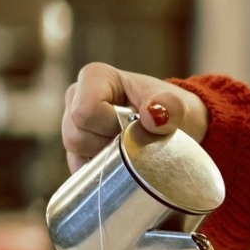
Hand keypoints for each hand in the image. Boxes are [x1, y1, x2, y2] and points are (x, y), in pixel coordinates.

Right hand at [61, 62, 209, 173]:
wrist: (176, 128)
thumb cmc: (173, 111)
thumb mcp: (179, 107)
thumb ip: (170, 107)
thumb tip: (151, 115)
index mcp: (95, 77)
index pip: (86, 111)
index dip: (111, 125)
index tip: (135, 122)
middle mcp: (75, 98)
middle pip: (76, 136)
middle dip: (110, 144)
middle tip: (135, 138)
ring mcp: (70, 124)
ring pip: (75, 154)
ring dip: (106, 159)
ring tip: (130, 147)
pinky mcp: (74, 150)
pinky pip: (79, 171)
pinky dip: (102, 172)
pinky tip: (120, 162)